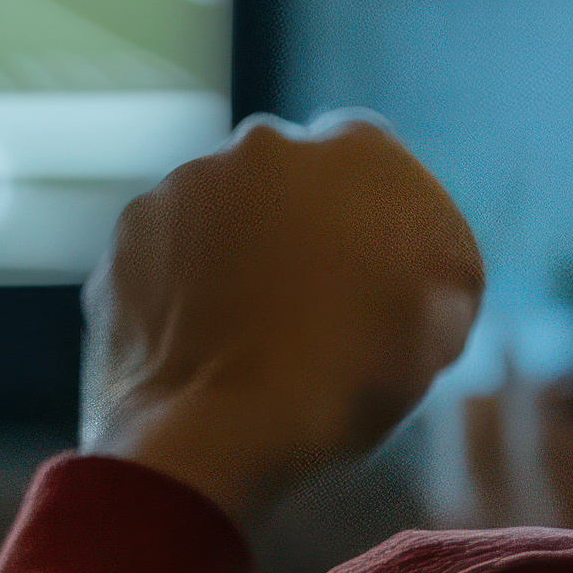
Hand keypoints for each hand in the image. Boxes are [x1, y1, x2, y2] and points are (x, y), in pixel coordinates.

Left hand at [84, 114, 486, 531]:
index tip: (369, 267)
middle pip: (289, 180)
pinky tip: (199, 341)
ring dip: (234, 253)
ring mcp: (184, 185)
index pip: (373, 163)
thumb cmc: (352, 374)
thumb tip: (405, 246)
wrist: (220, 427)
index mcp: (358, 151)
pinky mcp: (125, 234)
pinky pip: (166, 252)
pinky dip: (180, 285)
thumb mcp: (446, 315)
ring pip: (220, 210)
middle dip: (297, 225)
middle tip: (309, 303)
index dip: (372, 217)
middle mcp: (263, 145)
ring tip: (247, 333)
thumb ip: (432, 251)